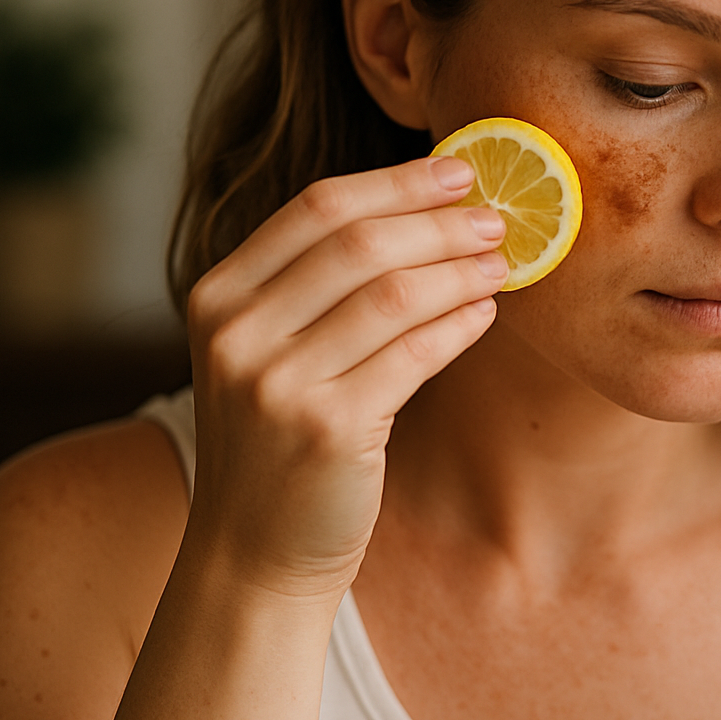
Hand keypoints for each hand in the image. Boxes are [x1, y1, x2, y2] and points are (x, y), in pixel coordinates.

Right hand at [183, 155, 507, 596]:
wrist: (255, 548)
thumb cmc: (280, 439)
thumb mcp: (271, 351)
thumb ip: (320, 286)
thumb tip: (429, 210)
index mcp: (218, 295)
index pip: (317, 207)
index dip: (397, 182)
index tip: (459, 171)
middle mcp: (237, 332)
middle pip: (359, 241)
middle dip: (440, 222)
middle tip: (496, 218)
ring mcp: (276, 382)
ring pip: (393, 294)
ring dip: (460, 271)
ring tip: (502, 262)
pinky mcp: (326, 428)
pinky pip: (415, 354)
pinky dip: (459, 325)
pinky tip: (485, 313)